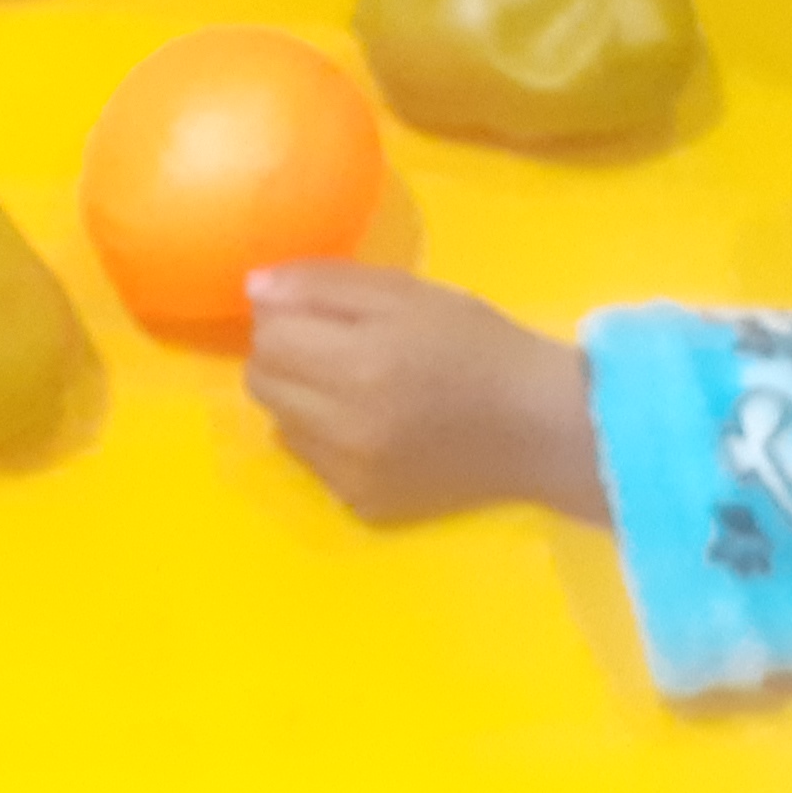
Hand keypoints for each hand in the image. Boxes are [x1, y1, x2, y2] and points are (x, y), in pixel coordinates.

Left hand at [242, 263, 605, 526]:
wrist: (538, 426)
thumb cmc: (476, 344)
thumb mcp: (404, 291)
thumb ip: (321, 286)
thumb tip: (253, 290)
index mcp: (357, 365)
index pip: (267, 338)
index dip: (283, 317)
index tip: (315, 313)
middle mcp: (344, 428)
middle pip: (262, 383)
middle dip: (284, 356)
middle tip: (333, 346)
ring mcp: (351, 475)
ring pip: (279, 423)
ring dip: (299, 398)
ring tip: (355, 385)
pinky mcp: (364, 506)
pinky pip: (309, 461)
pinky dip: (324, 437)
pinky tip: (371, 424)